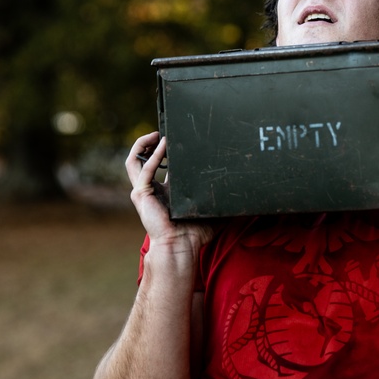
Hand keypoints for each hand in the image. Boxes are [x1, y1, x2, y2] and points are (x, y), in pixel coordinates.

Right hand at [126, 132, 214, 253]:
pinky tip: (163, 145)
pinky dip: (153, 156)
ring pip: (133, 161)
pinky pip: (144, 170)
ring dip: (142, 145)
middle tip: (161, 131)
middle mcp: (151, 188)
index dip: (163, 149)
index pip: (158, 164)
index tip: (176, 137)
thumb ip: (220, 198)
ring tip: (156, 133)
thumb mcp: (208, 208)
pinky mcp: (141, 194)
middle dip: (148, 143)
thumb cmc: (195, 232)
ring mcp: (144, 190)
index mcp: (163, 190)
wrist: (181, 246)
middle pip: (141, 159)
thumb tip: (244, 191)